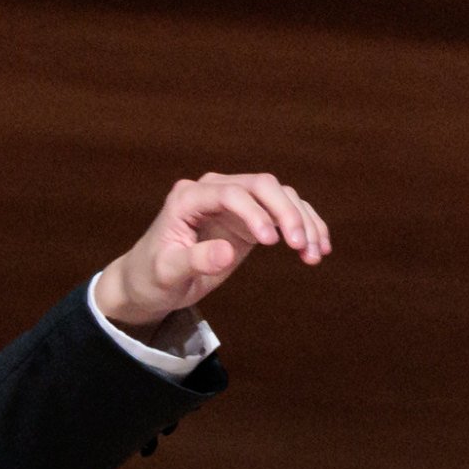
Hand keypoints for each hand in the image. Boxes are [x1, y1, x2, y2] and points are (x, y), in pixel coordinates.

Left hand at [90, 172, 329, 340]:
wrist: (150, 283)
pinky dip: (304, 227)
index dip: (255, 212)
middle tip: (301, 246)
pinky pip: (282, 213)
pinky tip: (317, 249)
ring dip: (302, 221)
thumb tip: (226, 252)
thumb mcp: (167, 272)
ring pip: (279, 196)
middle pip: (261, 185)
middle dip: (287, 212)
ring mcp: (234, 203)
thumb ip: (194, 260)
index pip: (230, 192)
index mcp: (189, 198)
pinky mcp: (249, 219)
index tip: (272, 243)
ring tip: (314, 254)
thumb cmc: (152, 276)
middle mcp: (214, 191)